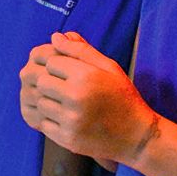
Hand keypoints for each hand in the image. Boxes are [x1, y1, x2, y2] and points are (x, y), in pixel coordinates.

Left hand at [20, 31, 157, 163]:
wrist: (137, 136)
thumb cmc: (122, 97)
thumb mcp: (109, 68)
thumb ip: (81, 50)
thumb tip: (55, 37)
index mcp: (87, 76)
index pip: (50, 61)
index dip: (56, 65)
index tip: (67, 72)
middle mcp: (76, 97)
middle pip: (40, 81)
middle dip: (48, 81)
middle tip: (62, 87)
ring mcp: (70, 120)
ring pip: (39, 103)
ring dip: (48, 101)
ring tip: (65, 103)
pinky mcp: (67, 139)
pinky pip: (42, 123)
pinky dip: (50, 119)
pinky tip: (65, 117)